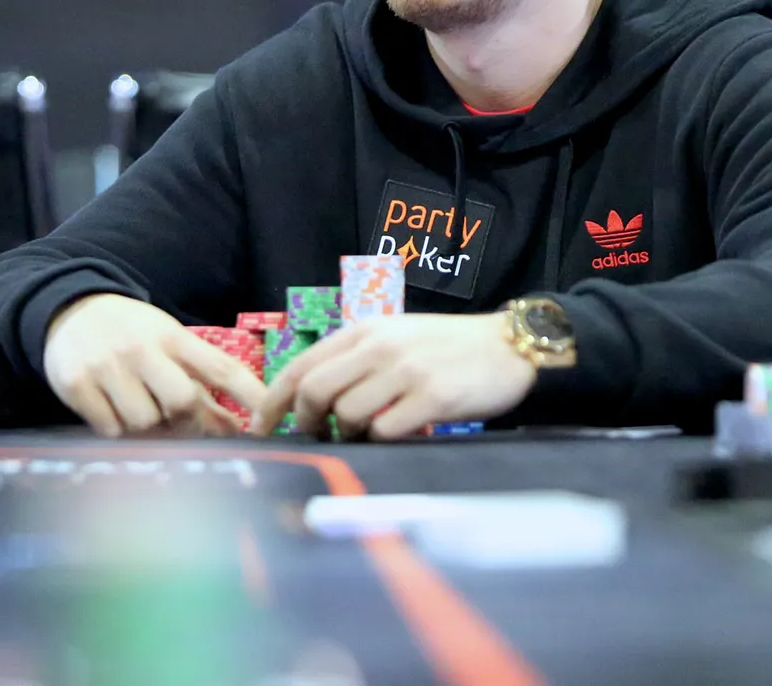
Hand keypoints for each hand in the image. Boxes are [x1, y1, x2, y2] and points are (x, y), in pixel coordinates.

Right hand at [43, 293, 267, 437]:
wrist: (69, 309)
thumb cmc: (131, 332)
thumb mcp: (169, 340)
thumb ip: (200, 379)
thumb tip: (236, 428)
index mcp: (173, 336)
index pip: (221, 368)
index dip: (249, 397)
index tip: (265, 426)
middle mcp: (142, 349)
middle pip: (183, 402)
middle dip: (192, 424)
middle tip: (189, 429)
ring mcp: (107, 367)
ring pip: (146, 423)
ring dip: (153, 433)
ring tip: (148, 419)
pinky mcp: (76, 386)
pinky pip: (109, 431)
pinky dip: (120, 435)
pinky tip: (119, 418)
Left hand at [247, 313, 536, 439]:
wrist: (509, 346)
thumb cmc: (449, 347)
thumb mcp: (398, 337)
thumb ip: (357, 360)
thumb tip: (313, 402)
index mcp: (367, 330)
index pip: (303, 364)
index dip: (275, 400)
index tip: (262, 426)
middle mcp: (381, 346)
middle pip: (315, 391)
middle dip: (306, 421)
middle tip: (316, 436)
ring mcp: (406, 372)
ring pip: (347, 414)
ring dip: (350, 434)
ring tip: (369, 433)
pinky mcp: (433, 398)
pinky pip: (387, 431)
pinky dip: (384, 440)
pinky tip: (400, 434)